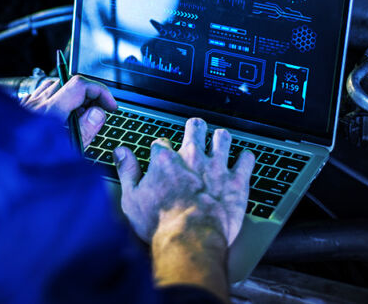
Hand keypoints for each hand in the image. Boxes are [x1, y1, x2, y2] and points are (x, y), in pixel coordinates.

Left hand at [20, 75, 116, 147]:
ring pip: (54, 88)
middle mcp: (36, 104)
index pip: (80, 85)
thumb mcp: (67, 152)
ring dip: (71, 97)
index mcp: (51, 112)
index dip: (100, 91)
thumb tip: (97, 112)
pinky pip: (39, 96)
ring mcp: (25, 106)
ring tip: (77, 117)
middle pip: (69, 84)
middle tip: (95, 114)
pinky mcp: (18, 111)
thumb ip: (85, 129)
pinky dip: (54, 100)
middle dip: (88, 96)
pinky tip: (57, 116)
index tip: (109, 105)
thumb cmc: (29, 166)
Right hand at [113, 117, 254, 245]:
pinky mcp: (237, 181)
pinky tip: (244, 160)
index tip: (162, 155)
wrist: (190, 239)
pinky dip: (246, 159)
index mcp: (165, 160)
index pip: (161, 143)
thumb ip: (127, 172)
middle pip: (195, 128)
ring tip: (220, 140)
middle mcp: (192, 157)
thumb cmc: (160, 224)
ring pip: (222, 137)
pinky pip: (246, 160)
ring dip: (221, 138)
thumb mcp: (132, 199)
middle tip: (196, 132)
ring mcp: (217, 167)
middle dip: (195, 128)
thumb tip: (120, 152)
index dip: (161, 149)